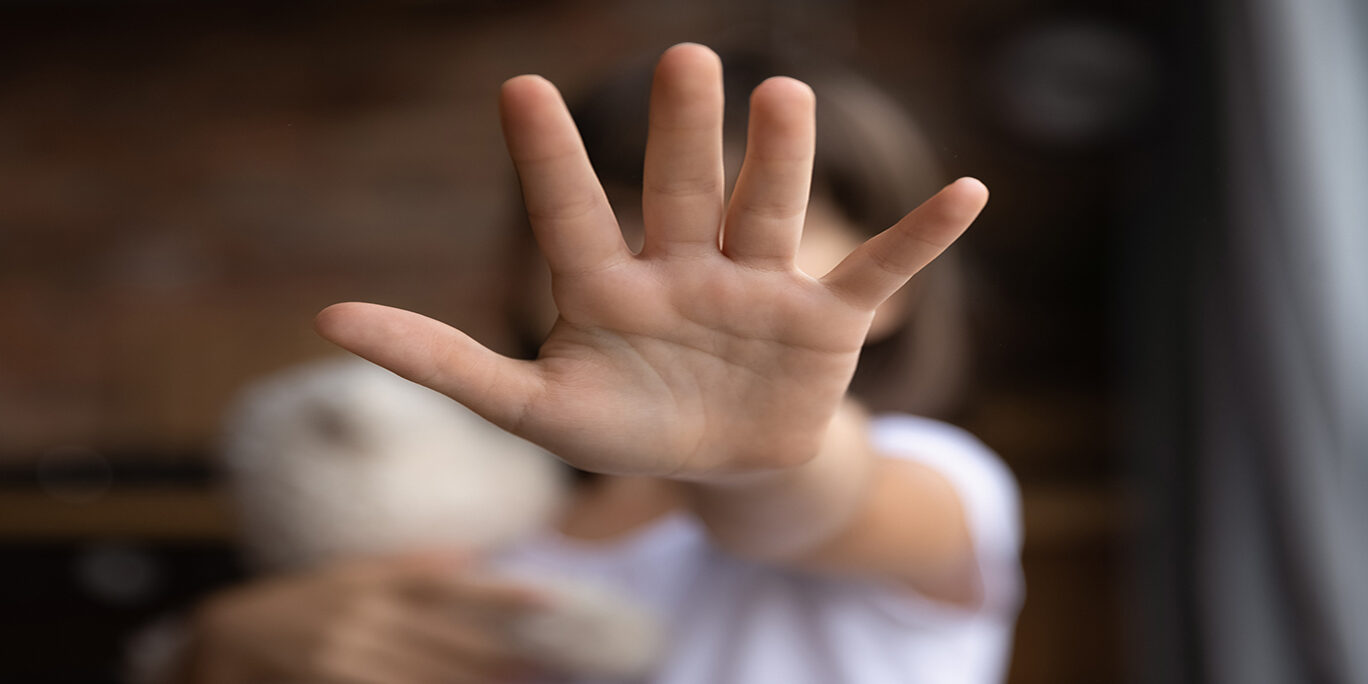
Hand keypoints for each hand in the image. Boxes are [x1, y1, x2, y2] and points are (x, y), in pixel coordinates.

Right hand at [188, 555, 542, 683]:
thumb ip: (406, 568)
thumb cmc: (294, 605)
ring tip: (518, 682)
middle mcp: (363, 617)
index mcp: (371, 582)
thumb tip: (467, 559)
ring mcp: (347, 656)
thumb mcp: (347, 575)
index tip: (550, 599)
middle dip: (502, 654)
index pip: (450, 586)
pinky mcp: (335, 683)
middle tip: (548, 661)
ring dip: (476, 681)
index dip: (501, 594)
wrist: (222, 641)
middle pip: (449, 640)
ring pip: (429, 674)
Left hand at [314, 43, 986, 478]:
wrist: (721, 463)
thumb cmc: (621, 427)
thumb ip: (441, 361)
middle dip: (683, 133)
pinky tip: (970, 192)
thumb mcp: (531, 407)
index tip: (522, 87)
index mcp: (611, 287)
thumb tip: (323, 320)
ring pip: (771, 211)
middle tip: (683, 59)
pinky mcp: (825, 324)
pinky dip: (921, 239)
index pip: (574, 216)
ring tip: (786, 97)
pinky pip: (879, 274)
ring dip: (782, 162)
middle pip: (682, 192)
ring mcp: (759, 289)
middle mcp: (687, 267)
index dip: (549, 161)